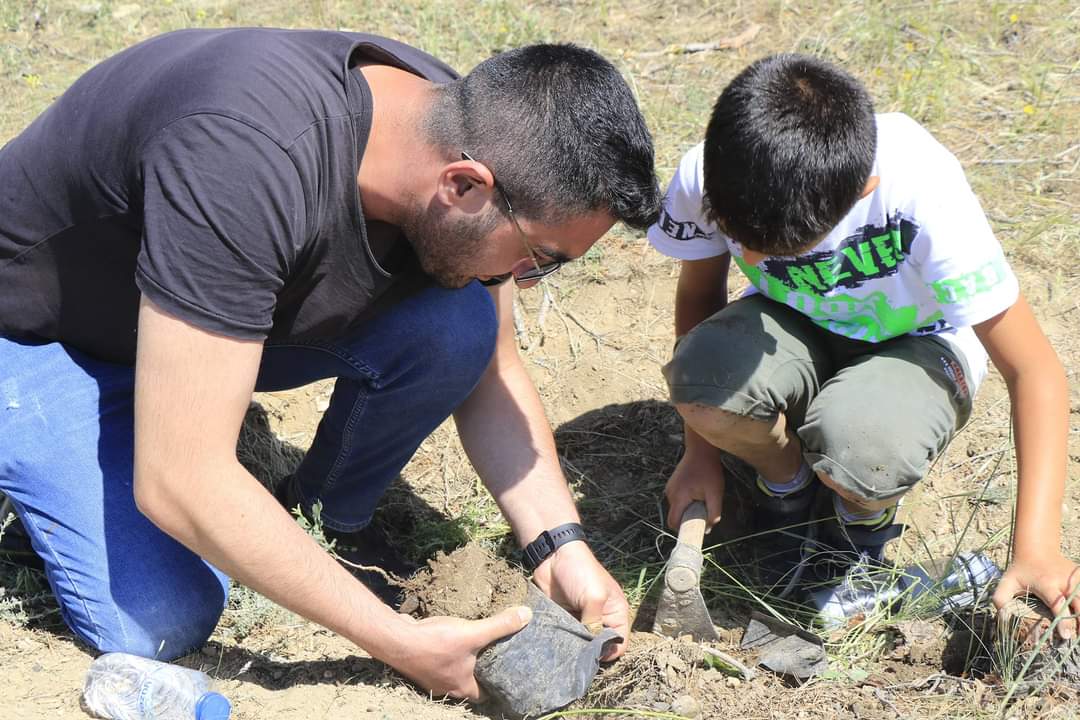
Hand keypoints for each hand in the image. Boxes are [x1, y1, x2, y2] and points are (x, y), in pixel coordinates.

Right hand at [389, 606, 531, 699]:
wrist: (395, 639)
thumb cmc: (435, 642)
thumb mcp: (472, 633)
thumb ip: (500, 626)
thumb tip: (527, 616)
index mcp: (462, 687)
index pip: (485, 695)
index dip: (497, 686)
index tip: (506, 671)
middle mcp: (446, 688)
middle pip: (469, 684)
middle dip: (480, 672)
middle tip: (493, 655)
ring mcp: (430, 677)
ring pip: (452, 673)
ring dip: (462, 662)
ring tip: (474, 646)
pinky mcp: (420, 664)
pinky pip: (438, 661)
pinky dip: (446, 653)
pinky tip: (449, 638)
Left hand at [531, 540, 629, 659]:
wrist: (552, 557)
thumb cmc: (580, 572)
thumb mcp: (594, 596)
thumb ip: (595, 623)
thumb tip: (590, 649)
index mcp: (616, 612)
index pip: (619, 641)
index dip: (610, 652)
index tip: (595, 657)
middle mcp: (601, 618)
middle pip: (600, 645)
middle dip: (590, 652)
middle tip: (578, 657)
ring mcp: (582, 620)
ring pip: (582, 643)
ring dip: (575, 648)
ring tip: (567, 653)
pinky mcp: (565, 619)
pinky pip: (567, 637)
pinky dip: (563, 642)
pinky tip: (557, 646)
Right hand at [665, 450, 724, 530]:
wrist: (701, 449)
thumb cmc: (709, 470)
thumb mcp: (716, 493)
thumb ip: (713, 513)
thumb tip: (707, 529)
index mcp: (679, 497)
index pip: (673, 522)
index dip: (683, 529)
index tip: (694, 529)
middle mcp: (670, 493)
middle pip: (675, 516)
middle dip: (687, 519)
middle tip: (702, 512)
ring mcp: (670, 488)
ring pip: (676, 508)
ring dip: (687, 509)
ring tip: (701, 500)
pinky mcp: (672, 484)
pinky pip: (677, 500)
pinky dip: (686, 502)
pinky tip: (697, 493)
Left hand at [993, 550, 1079, 639]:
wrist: (1037, 551)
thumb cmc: (1021, 571)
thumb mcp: (1007, 582)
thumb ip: (1001, 599)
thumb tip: (1003, 618)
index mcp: (1047, 584)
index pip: (1058, 604)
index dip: (1063, 621)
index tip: (1066, 636)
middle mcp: (1065, 582)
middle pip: (1079, 605)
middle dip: (1079, 623)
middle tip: (1076, 638)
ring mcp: (1076, 579)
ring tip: (1078, 631)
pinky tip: (1079, 616)